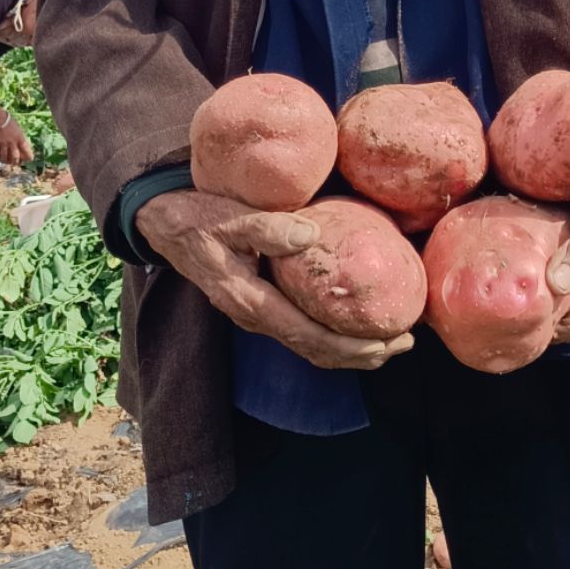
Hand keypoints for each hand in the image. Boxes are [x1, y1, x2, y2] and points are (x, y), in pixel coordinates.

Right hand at [0, 103, 32, 165]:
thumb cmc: (5, 119)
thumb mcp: (16, 127)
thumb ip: (19, 136)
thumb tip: (21, 144)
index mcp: (19, 137)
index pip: (26, 150)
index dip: (28, 156)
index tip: (30, 159)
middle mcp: (12, 143)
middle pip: (15, 157)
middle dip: (15, 162)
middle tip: (14, 163)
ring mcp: (2, 145)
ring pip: (4, 158)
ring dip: (4, 160)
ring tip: (4, 160)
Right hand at [135, 189, 414, 372]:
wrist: (163, 223)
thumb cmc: (197, 216)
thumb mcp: (228, 215)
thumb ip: (267, 226)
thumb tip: (311, 236)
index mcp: (251, 301)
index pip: (310, 337)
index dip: (353, 346)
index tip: (391, 341)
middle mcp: (256, 316)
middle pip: (316, 350)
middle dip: (363, 353)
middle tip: (407, 341)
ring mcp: (257, 313)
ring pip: (310, 344)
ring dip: (352, 347)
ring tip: (392, 339)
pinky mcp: (260, 303)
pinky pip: (302, 328)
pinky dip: (334, 331)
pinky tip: (356, 318)